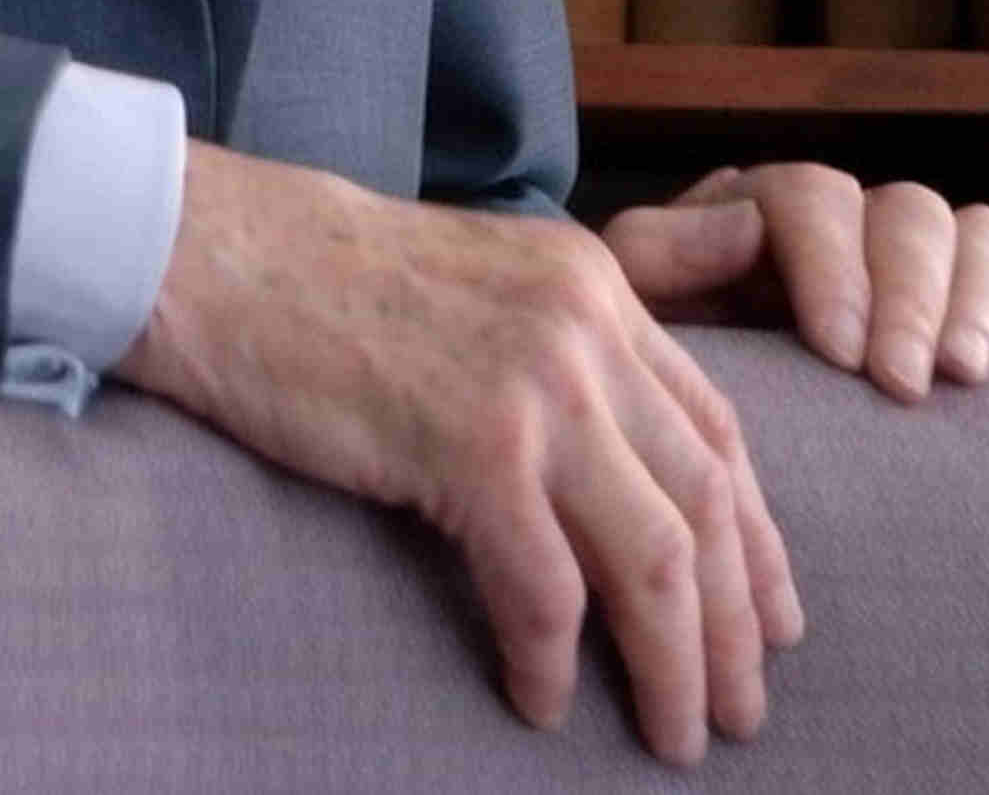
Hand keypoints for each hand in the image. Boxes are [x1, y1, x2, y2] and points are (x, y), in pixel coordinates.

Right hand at [112, 139, 799, 766]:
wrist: (219, 255)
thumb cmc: (323, 282)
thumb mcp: (479, 280)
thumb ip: (562, 335)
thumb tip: (616, 439)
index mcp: (595, 287)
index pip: (717, 429)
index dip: (757, 538)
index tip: (770, 620)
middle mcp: (586, 328)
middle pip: (706, 503)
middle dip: (733, 624)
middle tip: (740, 710)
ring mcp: (534, 385)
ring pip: (654, 557)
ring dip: (674, 663)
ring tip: (673, 734)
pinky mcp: (470, 443)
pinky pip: (543, 585)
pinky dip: (551, 657)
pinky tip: (540, 699)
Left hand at [602, 162, 988, 403]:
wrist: (700, 426)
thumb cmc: (658, 362)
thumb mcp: (631, 306)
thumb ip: (661, 254)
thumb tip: (746, 224)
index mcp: (764, 206)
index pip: (813, 198)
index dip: (834, 267)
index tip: (840, 352)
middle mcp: (849, 220)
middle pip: (907, 211)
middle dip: (913, 296)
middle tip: (906, 383)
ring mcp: (914, 258)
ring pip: (976, 232)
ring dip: (979, 299)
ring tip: (967, 376)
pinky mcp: (969, 306)